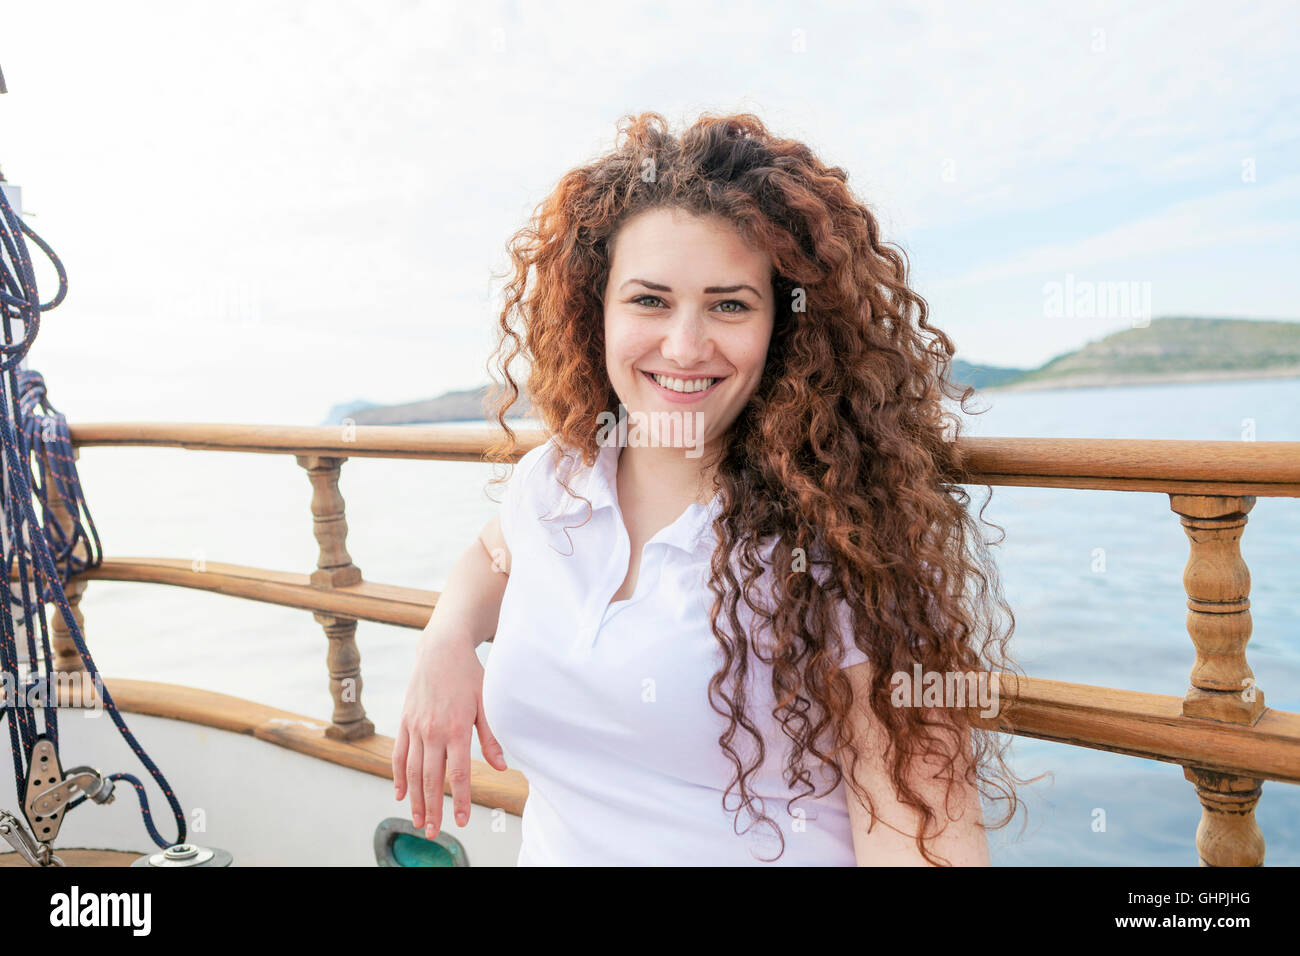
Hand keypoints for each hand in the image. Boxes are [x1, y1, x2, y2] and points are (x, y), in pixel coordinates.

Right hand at [392, 630, 507, 838]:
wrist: (441, 649)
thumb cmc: (469, 675)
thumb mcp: (487, 702)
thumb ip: (492, 737)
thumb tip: (503, 766)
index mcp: (457, 728)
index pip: (458, 773)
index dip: (459, 800)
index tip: (461, 821)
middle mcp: (433, 730)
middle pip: (431, 778)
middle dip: (433, 808)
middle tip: (433, 832)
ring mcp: (415, 727)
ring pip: (411, 771)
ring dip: (414, 799)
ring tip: (418, 821)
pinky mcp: (405, 721)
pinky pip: (399, 754)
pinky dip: (398, 776)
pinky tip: (401, 794)